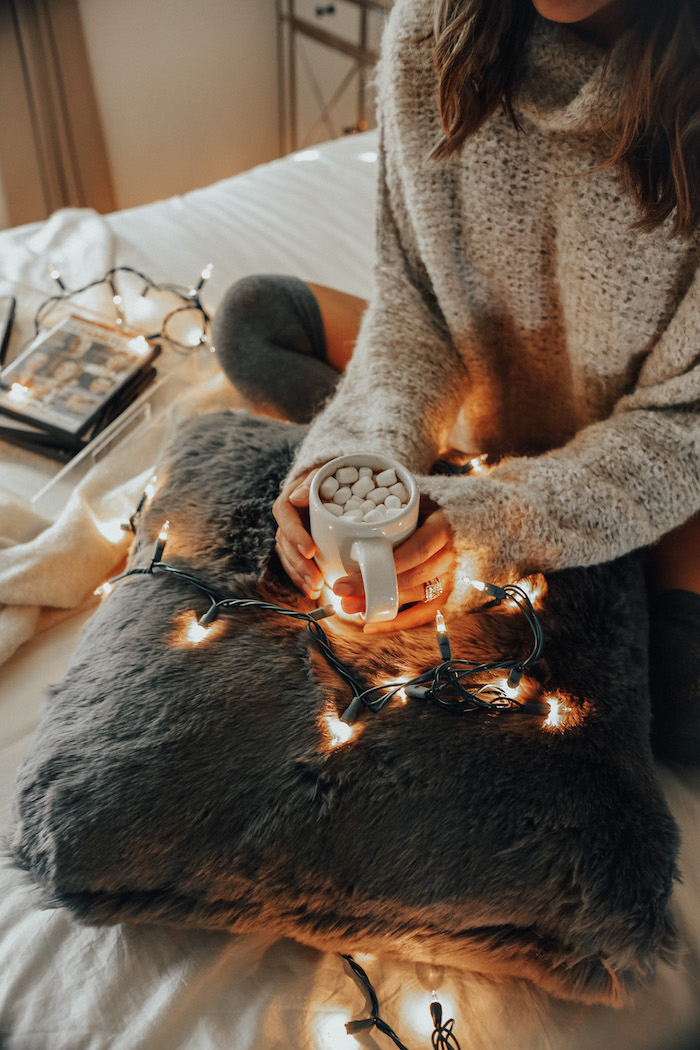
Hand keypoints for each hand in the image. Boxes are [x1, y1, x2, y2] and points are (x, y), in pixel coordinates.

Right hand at [272, 467, 323, 597]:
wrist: (329, 482)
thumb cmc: (327, 476)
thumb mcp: (320, 474)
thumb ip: (308, 485)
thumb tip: (296, 497)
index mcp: (287, 504)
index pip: (286, 521)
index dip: (297, 537)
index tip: (311, 551)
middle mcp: (286, 522)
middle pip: (286, 545)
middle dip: (300, 565)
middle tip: (317, 580)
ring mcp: (291, 536)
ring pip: (289, 559)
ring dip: (300, 577)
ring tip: (316, 590)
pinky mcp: (298, 548)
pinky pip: (295, 565)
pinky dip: (302, 579)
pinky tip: (313, 592)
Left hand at [332, 504, 454, 632]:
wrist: (470, 521)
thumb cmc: (435, 508)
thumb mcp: (420, 498)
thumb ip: (397, 504)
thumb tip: (357, 510)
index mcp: (444, 530)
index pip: (416, 552)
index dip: (385, 565)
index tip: (354, 572)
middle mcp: (450, 558)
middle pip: (410, 578)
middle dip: (373, 587)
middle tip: (341, 590)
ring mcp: (450, 579)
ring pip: (413, 597)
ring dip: (380, 605)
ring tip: (349, 606)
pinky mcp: (446, 595)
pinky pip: (422, 615)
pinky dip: (396, 623)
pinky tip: (370, 625)